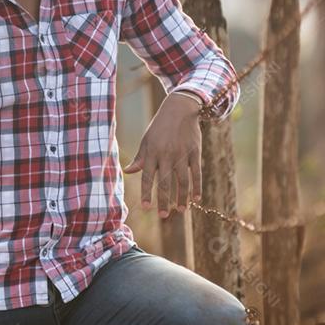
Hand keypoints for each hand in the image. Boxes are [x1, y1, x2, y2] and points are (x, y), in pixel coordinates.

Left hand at [123, 92, 202, 217]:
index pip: (148, 177)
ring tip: (181, 210)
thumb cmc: (159, 127)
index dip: (147, 193)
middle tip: (164, 215)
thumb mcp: (147, 140)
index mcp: (152, 152)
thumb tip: (128, 172)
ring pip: (182, 180)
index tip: (147, 208)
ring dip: (181, 197)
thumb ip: (140, 158)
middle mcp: (166, 155)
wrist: (179, 109)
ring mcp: (181, 154)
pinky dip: (196, 186)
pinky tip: (195, 199)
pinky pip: (196, 172)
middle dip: (164, 200)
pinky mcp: (194, 152)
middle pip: (165, 182)